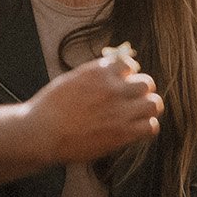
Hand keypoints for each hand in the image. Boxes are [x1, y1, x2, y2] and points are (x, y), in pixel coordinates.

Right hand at [28, 59, 162, 164]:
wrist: (42, 133)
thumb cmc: (50, 108)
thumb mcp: (72, 80)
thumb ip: (94, 75)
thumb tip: (110, 72)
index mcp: (100, 71)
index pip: (130, 64)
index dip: (127, 75)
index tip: (121, 84)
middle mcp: (114, 87)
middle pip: (147, 83)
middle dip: (140, 91)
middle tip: (130, 102)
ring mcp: (120, 110)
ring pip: (154, 104)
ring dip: (147, 108)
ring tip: (136, 115)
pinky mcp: (123, 133)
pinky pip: (151, 127)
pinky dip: (146, 128)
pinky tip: (134, 131)